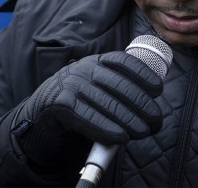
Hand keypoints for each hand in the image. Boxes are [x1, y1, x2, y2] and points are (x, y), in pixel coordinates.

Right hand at [9, 51, 163, 170]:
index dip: (143, 73)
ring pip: (108, 102)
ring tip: (143, 131)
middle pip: (120, 85)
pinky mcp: (61, 104)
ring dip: (130, 120)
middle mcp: (83, 69)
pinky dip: (108, 128)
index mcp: (94, 62)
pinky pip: (89, 117)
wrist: (40, 120)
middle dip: (143, 104)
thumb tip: (150, 105)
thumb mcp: (96, 90)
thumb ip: (117, 91)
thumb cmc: (77, 107)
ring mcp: (71, 85)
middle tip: (155, 120)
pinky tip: (121, 136)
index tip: (157, 88)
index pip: (123, 61)